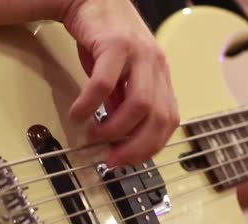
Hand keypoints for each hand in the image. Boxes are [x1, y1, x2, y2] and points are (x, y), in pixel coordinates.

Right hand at [62, 0, 178, 165]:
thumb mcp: (122, 76)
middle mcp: (158, 67)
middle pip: (159, 118)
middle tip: (112, 158)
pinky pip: (105, 84)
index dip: (149, 146)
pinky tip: (79, 114)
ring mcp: (140, 55)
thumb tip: (118, 135)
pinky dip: (91, 105)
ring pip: (140, 105)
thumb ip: (123, 103)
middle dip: (136, 146)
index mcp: (162, 77)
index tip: (126, 159)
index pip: (168, 121)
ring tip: (94, 134)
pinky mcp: (116, 45)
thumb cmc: (107, 39)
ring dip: (114, 129)